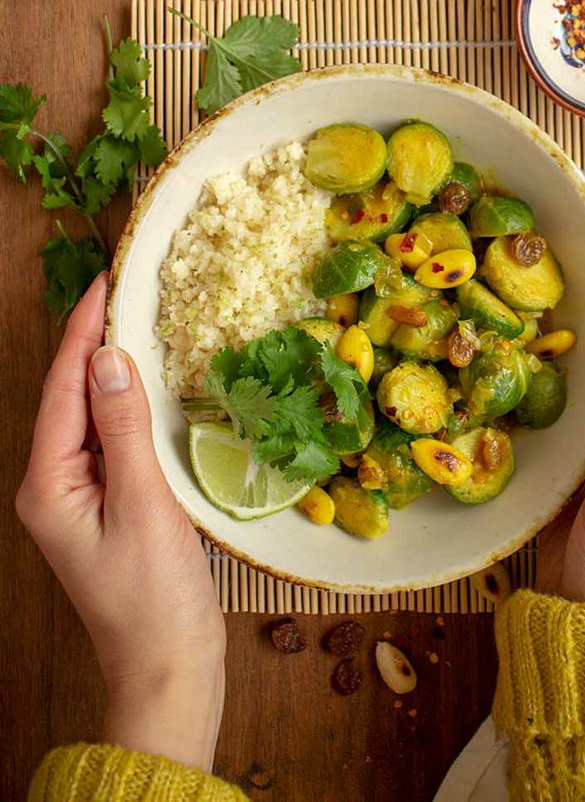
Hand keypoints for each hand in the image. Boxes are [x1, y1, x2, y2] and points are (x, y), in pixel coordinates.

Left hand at [16, 273, 225, 771]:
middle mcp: (53, 486)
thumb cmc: (154, 598)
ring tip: (137, 320)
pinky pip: (110, 439)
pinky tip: (149, 385)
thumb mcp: (144, 505)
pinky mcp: (107, 505)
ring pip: (90, 416)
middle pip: (69, 397)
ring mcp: (79, 497)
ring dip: (111, 371)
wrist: (167, 670)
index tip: (105, 281)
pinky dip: (127, 406)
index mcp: (49, 485)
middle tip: (124, 288)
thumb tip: (110, 357)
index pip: (62, 389)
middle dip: (92, 342)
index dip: (82, 331)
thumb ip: (125, 428)